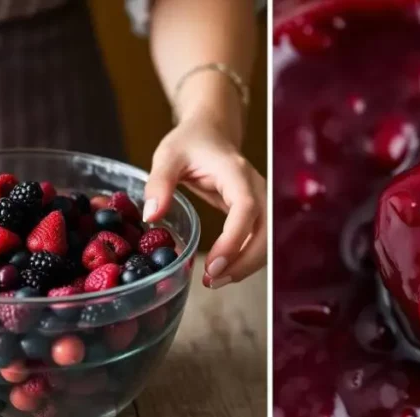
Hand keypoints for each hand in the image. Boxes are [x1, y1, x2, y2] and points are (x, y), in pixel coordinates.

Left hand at [144, 115, 266, 288]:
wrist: (211, 132)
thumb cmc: (190, 142)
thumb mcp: (167, 156)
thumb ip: (159, 184)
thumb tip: (151, 216)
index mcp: (236, 173)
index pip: (246, 209)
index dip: (234, 240)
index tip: (214, 265)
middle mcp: (256, 188)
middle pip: (266, 231)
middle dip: (244, 261)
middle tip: (213, 281)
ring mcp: (261, 201)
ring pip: (268, 241)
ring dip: (247, 265)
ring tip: (216, 281)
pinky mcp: (257, 213)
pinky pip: (260, 241)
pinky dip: (246, 260)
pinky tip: (223, 271)